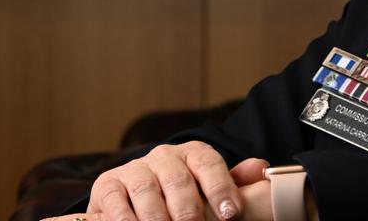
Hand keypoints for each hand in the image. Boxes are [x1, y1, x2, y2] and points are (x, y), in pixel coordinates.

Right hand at [77, 141, 267, 220]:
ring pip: (146, 191)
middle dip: (188, 208)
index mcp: (193, 153)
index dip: (220, 188)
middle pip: (177, 179)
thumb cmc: (184, 196)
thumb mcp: (210, 188)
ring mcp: (134, 169)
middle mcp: (164, 156)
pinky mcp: (107, 185)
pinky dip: (125, 218)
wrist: (136, 198)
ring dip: (157, 216)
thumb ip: (234, 182)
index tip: (231, 213)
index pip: (209, 164)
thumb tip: (260, 169)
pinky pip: (115, 201)